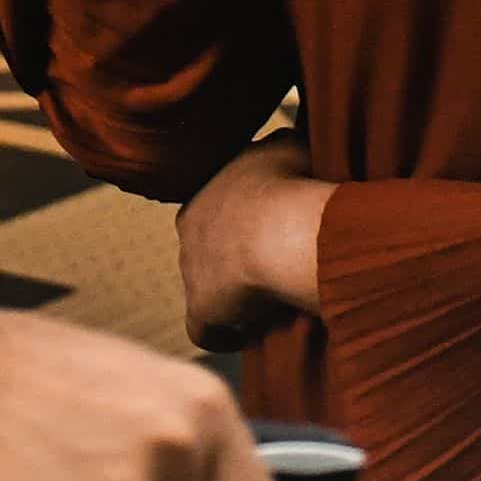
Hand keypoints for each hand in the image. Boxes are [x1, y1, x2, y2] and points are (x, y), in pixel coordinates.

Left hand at [176, 132, 332, 353]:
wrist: (278, 229)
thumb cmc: (290, 185)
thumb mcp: (289, 148)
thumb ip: (280, 148)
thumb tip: (286, 146)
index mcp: (206, 189)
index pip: (220, 208)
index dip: (248, 223)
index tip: (274, 233)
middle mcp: (189, 226)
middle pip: (210, 245)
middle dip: (236, 257)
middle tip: (274, 267)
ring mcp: (190, 269)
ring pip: (208, 285)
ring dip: (233, 295)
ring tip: (270, 301)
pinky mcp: (199, 308)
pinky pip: (205, 329)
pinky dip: (224, 333)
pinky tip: (247, 335)